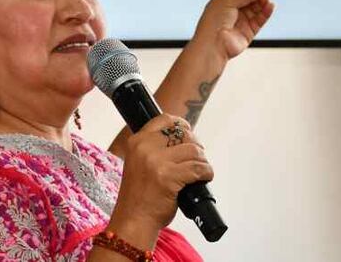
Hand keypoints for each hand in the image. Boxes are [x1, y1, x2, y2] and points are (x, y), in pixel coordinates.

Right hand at [110, 115, 212, 238]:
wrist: (133, 219)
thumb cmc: (139, 195)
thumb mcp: (138, 162)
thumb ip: (153, 149)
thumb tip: (182, 139)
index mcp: (136, 141)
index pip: (164, 119)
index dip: (181, 124)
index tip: (189, 132)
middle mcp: (145, 148)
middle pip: (182, 134)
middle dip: (195, 146)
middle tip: (197, 158)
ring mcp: (157, 162)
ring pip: (193, 150)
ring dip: (202, 161)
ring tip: (201, 170)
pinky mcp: (170, 177)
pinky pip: (198, 168)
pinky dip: (206, 172)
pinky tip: (204, 177)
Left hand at [193, 0, 274, 60]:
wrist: (213, 44)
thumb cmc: (213, 23)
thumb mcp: (228, 2)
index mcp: (223, 1)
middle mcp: (232, 10)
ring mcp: (240, 21)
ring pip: (255, 8)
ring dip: (262, 2)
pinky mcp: (248, 31)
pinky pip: (260, 20)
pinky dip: (265, 12)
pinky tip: (270, 6)